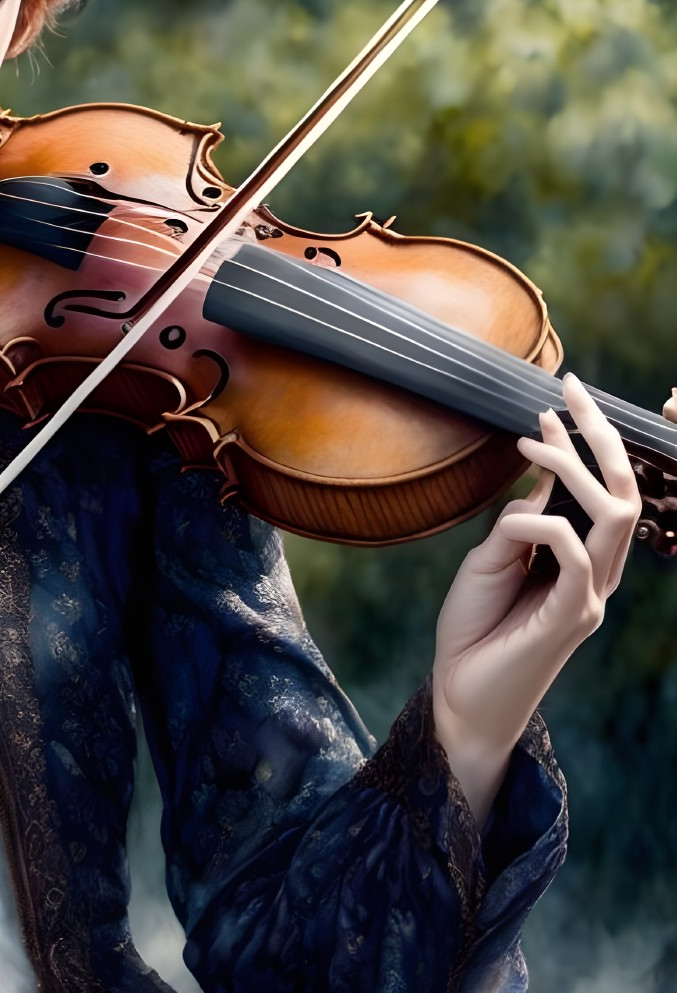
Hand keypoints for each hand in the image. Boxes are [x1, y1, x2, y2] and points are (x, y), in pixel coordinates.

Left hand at [431, 371, 641, 828]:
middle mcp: (596, 576)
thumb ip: (522, 524)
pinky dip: (544, 526)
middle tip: (570, 389)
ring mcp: (589, 597)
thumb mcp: (492, 560)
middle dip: (601, 436)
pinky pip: (575, 555)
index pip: (603, 490)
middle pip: (624, 494)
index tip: (556, 398)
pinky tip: (513, 523)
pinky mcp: (572, 618)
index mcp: (580, 561)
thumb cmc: (474, 630)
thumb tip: (541, 479)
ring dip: (575, 466)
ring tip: (535, 436)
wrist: (460, 697)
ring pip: (614, 517)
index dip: (586, 441)